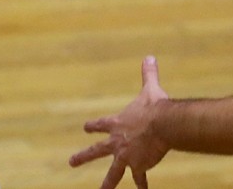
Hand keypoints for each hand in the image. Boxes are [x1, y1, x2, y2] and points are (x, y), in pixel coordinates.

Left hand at [70, 56, 171, 188]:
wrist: (162, 124)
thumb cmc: (155, 106)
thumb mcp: (150, 89)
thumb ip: (148, 74)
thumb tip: (150, 56)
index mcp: (117, 123)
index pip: (100, 124)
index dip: (93, 126)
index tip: (85, 128)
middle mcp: (117, 142)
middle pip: (96, 151)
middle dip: (83, 157)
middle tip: (71, 162)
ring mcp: (125, 156)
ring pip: (113, 172)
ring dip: (107, 183)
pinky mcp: (138, 166)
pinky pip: (139, 179)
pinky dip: (141, 185)